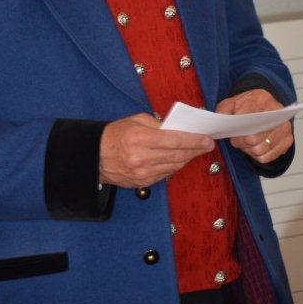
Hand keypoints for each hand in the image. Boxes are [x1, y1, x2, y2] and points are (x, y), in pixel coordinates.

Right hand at [99, 113, 214, 187]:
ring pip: (173, 166)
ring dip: (187, 158)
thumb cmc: (115, 134)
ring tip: (196, 151)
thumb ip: (157, 124)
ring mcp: (142, 173)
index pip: (173, 140)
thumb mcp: (135, 120)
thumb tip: (177, 130)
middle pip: (177, 155)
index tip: (207, 139)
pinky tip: (180, 159)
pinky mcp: (142, 183)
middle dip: (195, 150)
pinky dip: (174, 166)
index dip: (193, 140)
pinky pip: (165, 174)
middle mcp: (142, 158)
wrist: (95, 156)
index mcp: (140, 138)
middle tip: (208, 145)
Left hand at [215, 89, 293, 164]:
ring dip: (248, 150)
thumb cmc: (246, 107)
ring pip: (260, 149)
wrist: (265, 108)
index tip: (232, 131)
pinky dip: (257, 156)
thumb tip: (221, 122)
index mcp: (261, 98)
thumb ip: (223, 110)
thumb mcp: (231, 103)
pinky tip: (254, 147)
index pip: (248, 118)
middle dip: (241, 142)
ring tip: (245, 143)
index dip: (237, 129)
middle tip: (236, 139)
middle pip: (254, 138)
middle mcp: (276, 111)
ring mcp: (284, 126)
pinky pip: (267, 157)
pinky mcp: (288, 140)